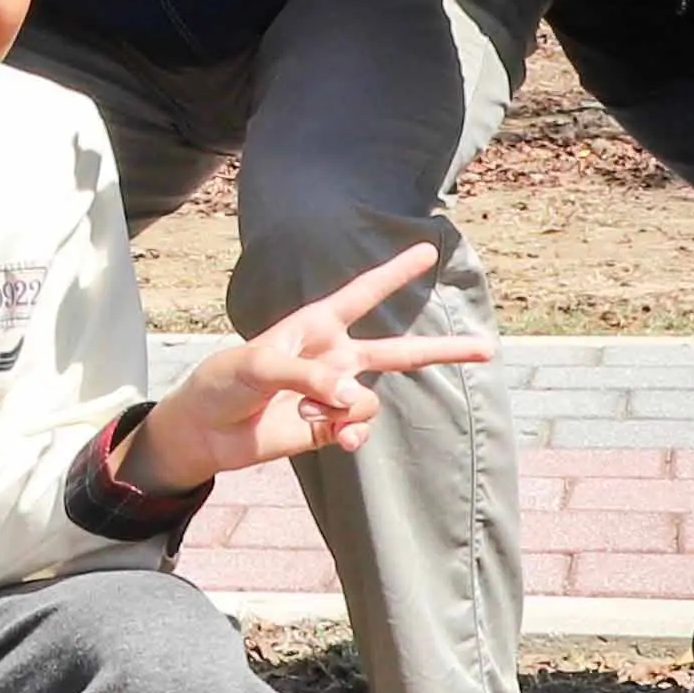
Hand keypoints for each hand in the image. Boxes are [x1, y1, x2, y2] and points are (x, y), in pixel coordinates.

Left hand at [129, 240, 491, 488]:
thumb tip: (351, 394)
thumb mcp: (256, 366)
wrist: (206, 431)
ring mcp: (334, 395)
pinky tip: (338, 442)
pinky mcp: (329, 427)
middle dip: (440, 351)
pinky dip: (352, 435)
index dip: (394, 273)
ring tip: (305, 410)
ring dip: (346, 409)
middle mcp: (333, 357)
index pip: (363, 294)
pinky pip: (358, 429)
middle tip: (487, 347)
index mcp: (315, 326)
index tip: (427, 250)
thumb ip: (306, 374)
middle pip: (396, 352)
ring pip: (369, 399)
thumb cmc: (223, 381)